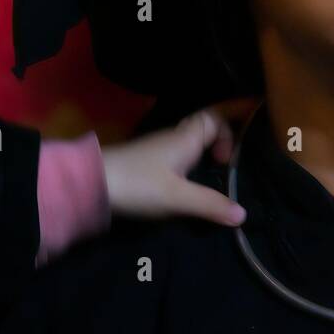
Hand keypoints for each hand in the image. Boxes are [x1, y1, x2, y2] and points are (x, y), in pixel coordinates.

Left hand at [102, 99, 257, 225]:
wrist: (91, 185)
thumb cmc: (137, 183)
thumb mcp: (177, 198)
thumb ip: (210, 204)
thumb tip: (243, 215)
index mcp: (185, 138)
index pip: (214, 118)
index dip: (228, 131)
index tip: (228, 159)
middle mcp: (174, 138)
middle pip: (203, 127)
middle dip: (220, 137)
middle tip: (230, 161)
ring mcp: (158, 150)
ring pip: (189, 142)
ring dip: (205, 151)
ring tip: (216, 173)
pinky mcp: (146, 163)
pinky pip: (178, 155)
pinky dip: (190, 163)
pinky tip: (190, 184)